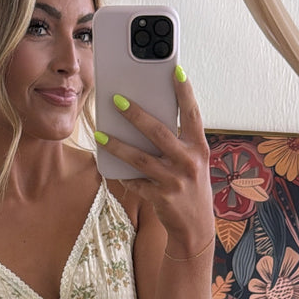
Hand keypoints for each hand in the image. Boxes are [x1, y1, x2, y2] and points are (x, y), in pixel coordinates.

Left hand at [95, 69, 213, 254]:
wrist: (196, 227)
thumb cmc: (190, 187)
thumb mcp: (193, 161)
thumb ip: (177, 141)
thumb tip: (146, 120)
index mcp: (199, 147)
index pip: (192, 114)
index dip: (185, 92)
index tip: (177, 70)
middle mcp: (189, 162)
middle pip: (159, 133)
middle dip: (136, 115)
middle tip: (117, 99)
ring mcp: (174, 181)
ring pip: (140, 159)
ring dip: (117, 145)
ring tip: (100, 134)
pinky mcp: (161, 198)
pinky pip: (135, 183)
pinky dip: (122, 175)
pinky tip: (109, 167)